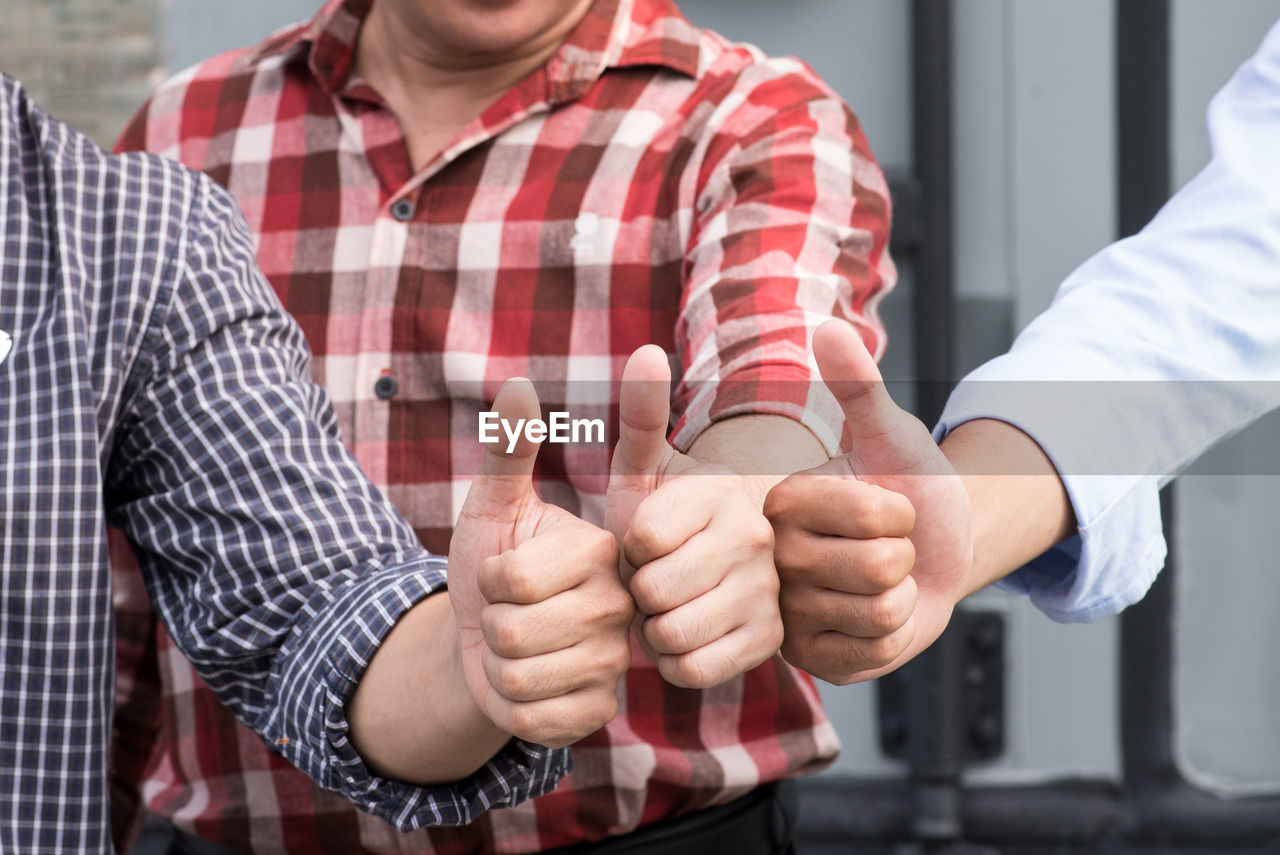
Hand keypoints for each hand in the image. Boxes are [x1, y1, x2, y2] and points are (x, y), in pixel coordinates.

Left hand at [450, 378, 633, 746]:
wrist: (486, 638)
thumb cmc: (493, 564)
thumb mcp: (495, 506)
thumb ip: (508, 448)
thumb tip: (518, 385)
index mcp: (602, 550)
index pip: (515, 578)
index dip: (490, 579)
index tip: (509, 572)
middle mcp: (622, 604)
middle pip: (512, 630)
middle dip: (489, 624)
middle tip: (513, 613)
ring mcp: (616, 661)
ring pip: (517, 676)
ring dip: (496, 665)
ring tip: (519, 647)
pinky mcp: (600, 709)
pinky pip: (531, 718)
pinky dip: (508, 706)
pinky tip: (529, 685)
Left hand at [604, 346, 781, 688]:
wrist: (709, 571)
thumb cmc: (664, 519)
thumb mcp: (645, 468)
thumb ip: (642, 415)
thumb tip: (648, 351)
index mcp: (721, 491)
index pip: (641, 540)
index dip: (627, 549)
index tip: (643, 540)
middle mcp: (756, 537)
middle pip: (653, 590)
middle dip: (637, 591)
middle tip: (651, 579)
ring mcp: (769, 592)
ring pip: (672, 633)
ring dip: (652, 628)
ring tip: (665, 606)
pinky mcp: (772, 641)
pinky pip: (695, 668)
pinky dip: (676, 661)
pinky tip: (684, 636)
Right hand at [764, 319, 972, 684]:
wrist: (931, 552)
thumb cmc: (908, 486)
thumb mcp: (890, 435)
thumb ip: (858, 386)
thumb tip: (826, 326)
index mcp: (783, 503)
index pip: (874, 514)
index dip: (904, 512)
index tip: (884, 509)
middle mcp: (774, 560)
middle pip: (880, 565)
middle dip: (907, 555)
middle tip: (883, 548)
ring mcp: (790, 614)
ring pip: (883, 609)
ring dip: (903, 596)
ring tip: (879, 582)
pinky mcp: (811, 660)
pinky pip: (878, 651)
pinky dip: (896, 635)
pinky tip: (873, 619)